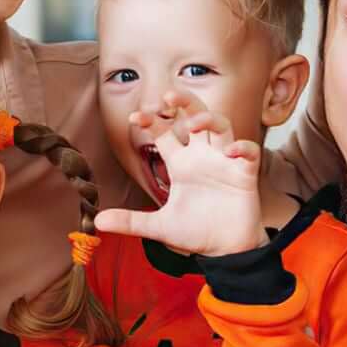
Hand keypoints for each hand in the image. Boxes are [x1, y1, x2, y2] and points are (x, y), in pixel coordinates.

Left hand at [95, 96, 262, 256]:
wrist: (225, 250)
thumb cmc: (195, 232)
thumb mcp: (158, 227)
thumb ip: (130, 221)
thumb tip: (98, 220)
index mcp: (180, 163)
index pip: (165, 132)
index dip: (152, 121)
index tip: (136, 117)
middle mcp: (201, 156)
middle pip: (195, 116)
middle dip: (184, 102)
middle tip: (168, 96)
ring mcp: (224, 162)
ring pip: (221, 126)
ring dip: (209, 119)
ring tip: (195, 124)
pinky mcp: (245, 173)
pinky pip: (248, 152)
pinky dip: (242, 148)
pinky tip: (231, 151)